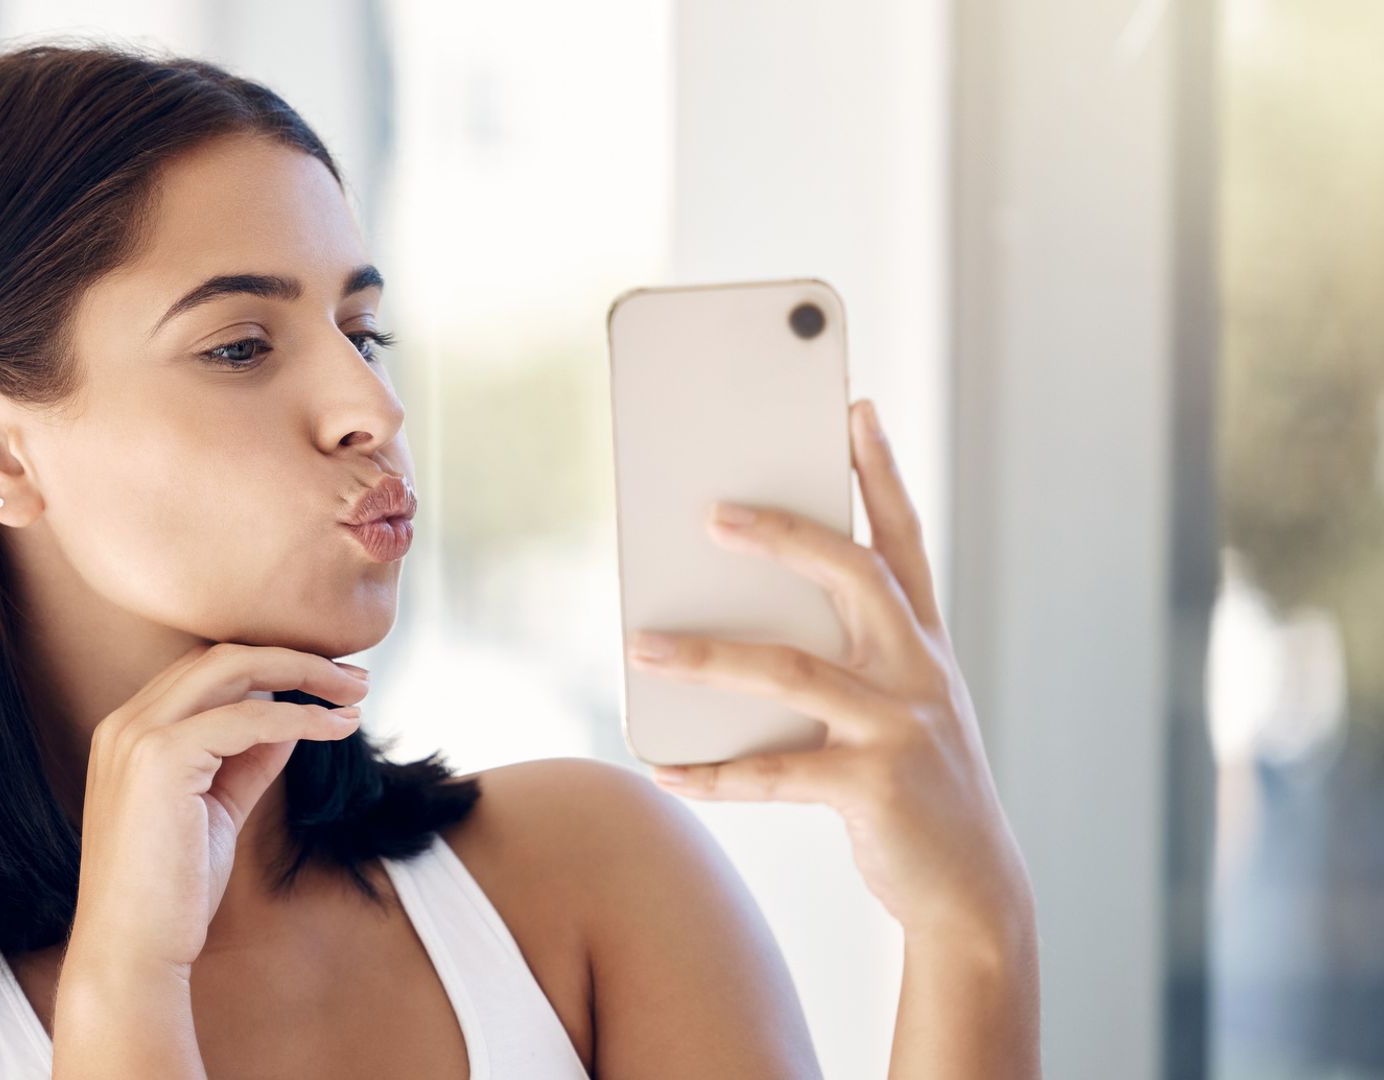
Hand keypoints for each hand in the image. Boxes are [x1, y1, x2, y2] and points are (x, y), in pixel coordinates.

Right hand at [67, 642, 371, 974]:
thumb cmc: (172, 891)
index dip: (270, 664)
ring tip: (356, 691)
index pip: (206, 670)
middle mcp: (125, 723)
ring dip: (304, 673)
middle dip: (295, 656)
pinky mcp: (160, 758)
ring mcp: (137, 736)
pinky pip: (248, 717)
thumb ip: (247, 761)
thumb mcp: (218, 810)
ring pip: (234, 668)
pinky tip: (337, 727)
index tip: (327, 680)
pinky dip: (300, 717)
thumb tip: (290, 721)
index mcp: (129, 731)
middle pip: (221, 655)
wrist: (132, 951)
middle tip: (354, 676)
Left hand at [630, 399, 1032, 945]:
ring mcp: (900, 728)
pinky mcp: (873, 788)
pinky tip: (663, 766)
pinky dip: (712, 772)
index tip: (855, 408)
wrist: (972, 889)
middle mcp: (917, 672)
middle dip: (785, 536)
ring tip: (640, 644)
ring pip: (793, 673)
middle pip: (853, 577)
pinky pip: (774, 772)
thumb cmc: (912, 782)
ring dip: (708, 657)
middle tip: (712, 512)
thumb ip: (841, 656)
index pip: (901, 539)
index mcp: (922, 643)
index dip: (880, 472)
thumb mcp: (896, 706)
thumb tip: (734, 610)